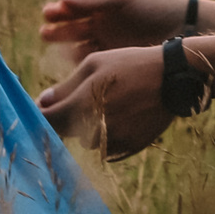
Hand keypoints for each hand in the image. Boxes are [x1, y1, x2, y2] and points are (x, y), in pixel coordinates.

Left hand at [37, 44, 174, 158]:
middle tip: (81, 98)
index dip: (41, 114)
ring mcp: (112, 142)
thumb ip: (66, 87)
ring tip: (108, 102)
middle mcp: (94, 130)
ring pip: (86, 140)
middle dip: (66, 117)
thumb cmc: (129, 65)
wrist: (172, 79)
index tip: (43, 106)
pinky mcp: (128, 148)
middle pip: (66, 132)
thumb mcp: (94, 65)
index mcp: (81, 106)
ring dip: (87, 126)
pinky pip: (106, 145)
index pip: (47, 121)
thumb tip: (43, 101)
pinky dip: (107, 133)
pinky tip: (122, 113)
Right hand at [40, 0, 191, 57]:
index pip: (75, 11)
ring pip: (81, 51)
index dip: (60, 13)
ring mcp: (110, 48)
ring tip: (58, 53)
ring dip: (66, 51)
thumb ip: (94, 1)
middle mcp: (103, 29)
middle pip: (74, 32)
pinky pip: (95, 67)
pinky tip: (75, 68)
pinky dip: (83, 68)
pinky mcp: (118, 65)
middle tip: (45, 34)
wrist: (185, 29)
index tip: (47, 14)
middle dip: (58, 32)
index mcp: (104, 9)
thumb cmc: (154, 7)